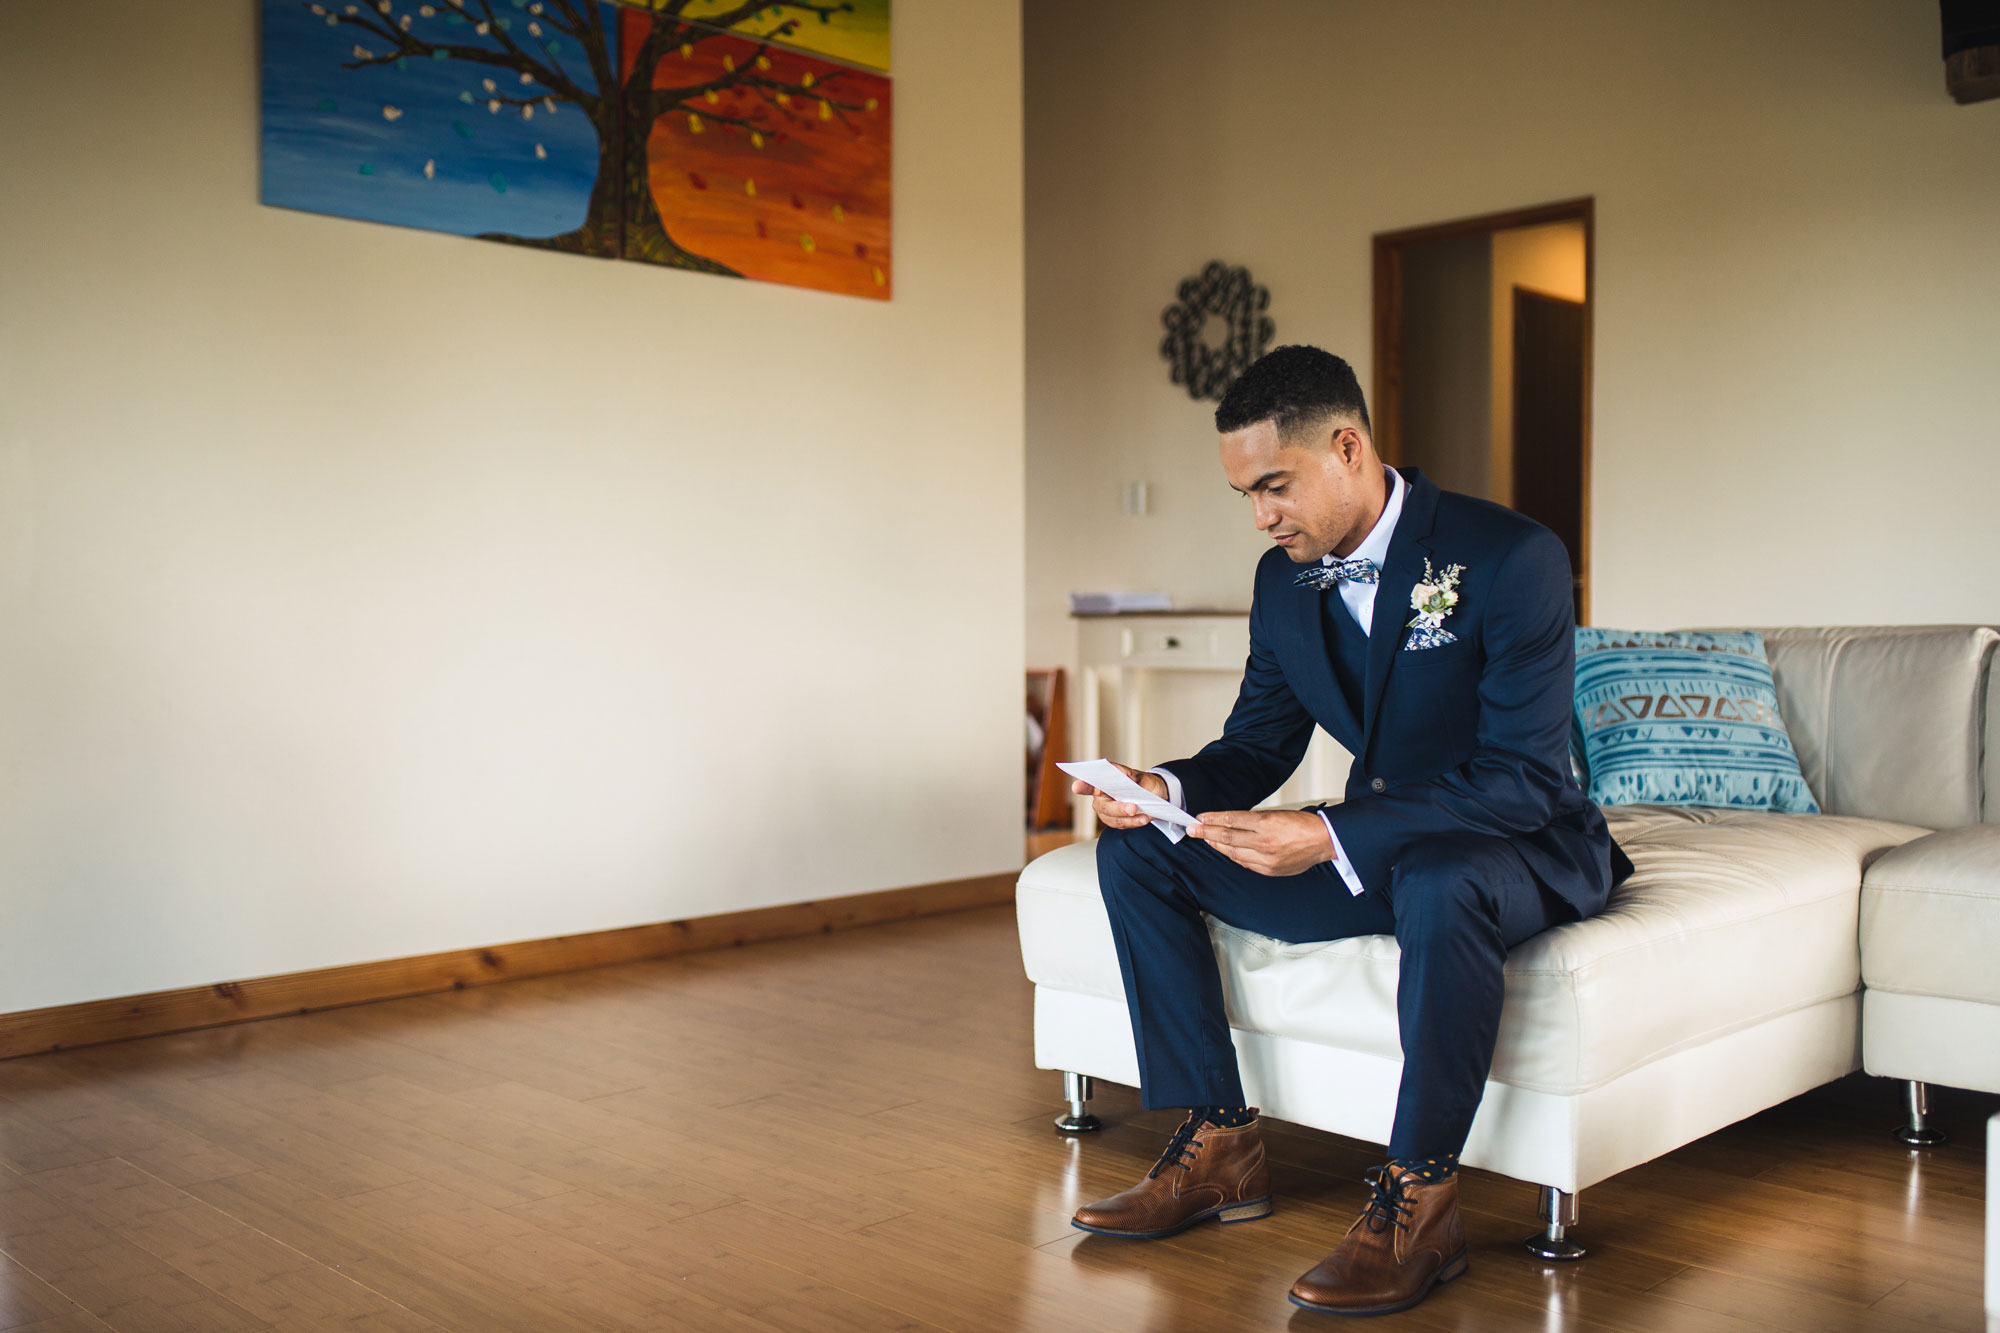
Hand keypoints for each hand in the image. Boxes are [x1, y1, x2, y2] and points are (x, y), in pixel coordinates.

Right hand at [1071, 761, 1168, 829]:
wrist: (1155, 796)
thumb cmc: (1144, 783)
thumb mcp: (1142, 777)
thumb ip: (1131, 776)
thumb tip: (1120, 773)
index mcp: (1103, 782)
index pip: (1089, 784)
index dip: (1082, 786)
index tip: (1076, 787)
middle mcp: (1101, 797)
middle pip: (1104, 806)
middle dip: (1118, 808)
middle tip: (1133, 808)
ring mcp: (1107, 811)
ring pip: (1114, 819)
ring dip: (1130, 819)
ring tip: (1145, 816)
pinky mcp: (1115, 821)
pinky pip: (1122, 825)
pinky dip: (1134, 823)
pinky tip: (1144, 819)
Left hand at [1186, 809, 1332, 875]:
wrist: (1323, 842)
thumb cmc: (1303, 825)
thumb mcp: (1276, 814)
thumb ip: (1253, 820)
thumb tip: (1231, 821)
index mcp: (1266, 824)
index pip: (1232, 820)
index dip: (1213, 819)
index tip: (1200, 818)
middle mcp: (1264, 843)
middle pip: (1227, 838)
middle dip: (1206, 833)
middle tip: (1192, 829)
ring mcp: (1266, 859)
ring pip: (1233, 852)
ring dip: (1217, 845)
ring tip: (1205, 839)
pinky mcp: (1269, 870)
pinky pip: (1244, 863)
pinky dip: (1233, 855)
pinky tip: (1225, 850)